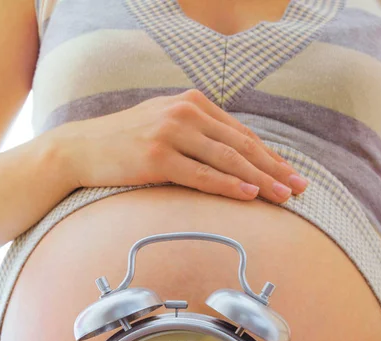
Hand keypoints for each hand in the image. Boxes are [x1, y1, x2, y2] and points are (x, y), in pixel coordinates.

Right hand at [58, 88, 308, 202]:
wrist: (81, 148)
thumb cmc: (125, 143)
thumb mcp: (165, 126)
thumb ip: (197, 134)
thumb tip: (230, 158)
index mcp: (192, 103)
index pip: (241, 134)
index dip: (270, 156)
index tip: (291, 174)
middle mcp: (185, 112)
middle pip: (241, 145)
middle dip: (274, 169)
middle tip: (299, 188)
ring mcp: (171, 132)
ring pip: (227, 159)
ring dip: (259, 180)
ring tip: (283, 196)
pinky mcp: (157, 155)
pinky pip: (201, 173)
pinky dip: (227, 185)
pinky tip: (249, 194)